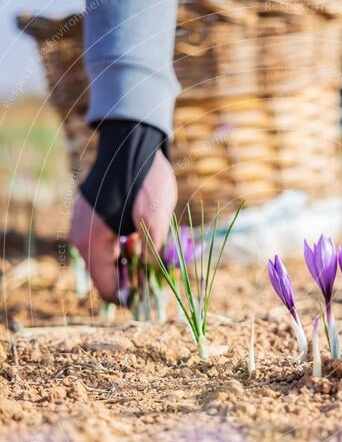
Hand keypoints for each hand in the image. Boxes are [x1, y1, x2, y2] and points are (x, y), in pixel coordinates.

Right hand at [69, 150, 176, 301]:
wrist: (133, 142)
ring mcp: (84, 225)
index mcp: (92, 242)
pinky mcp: (91, 216)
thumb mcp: (156, 220)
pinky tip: (143, 242)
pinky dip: (124, 249)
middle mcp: (82, 237)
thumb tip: (151, 278)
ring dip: (131, 265)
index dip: (130, 299)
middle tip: (159, 279)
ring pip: (108, 260)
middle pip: (107, 276)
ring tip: (155, 259)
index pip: (107, 288)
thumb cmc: (144, 181)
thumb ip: (152, 254)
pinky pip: (106, 243)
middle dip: (133, 281)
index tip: (152, 299)